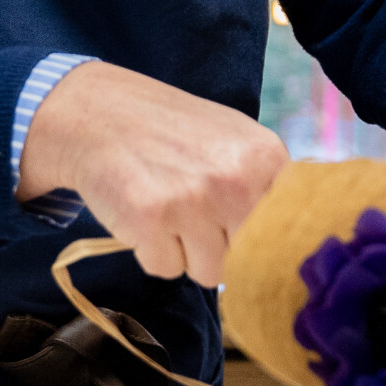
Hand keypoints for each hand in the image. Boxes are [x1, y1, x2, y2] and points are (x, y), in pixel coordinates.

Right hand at [18, 60, 286, 287]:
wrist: (99, 113)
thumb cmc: (171, 133)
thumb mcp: (234, 143)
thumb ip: (266, 189)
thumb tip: (286, 251)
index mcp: (266, 157)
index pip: (286, 235)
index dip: (260, 240)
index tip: (239, 228)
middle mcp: (236, 178)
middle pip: (249, 259)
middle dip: (223, 247)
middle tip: (194, 211)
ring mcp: (193, 199)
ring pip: (208, 272)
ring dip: (186, 252)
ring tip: (168, 209)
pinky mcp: (149, 219)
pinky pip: (165, 269)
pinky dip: (150, 251)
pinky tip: (142, 212)